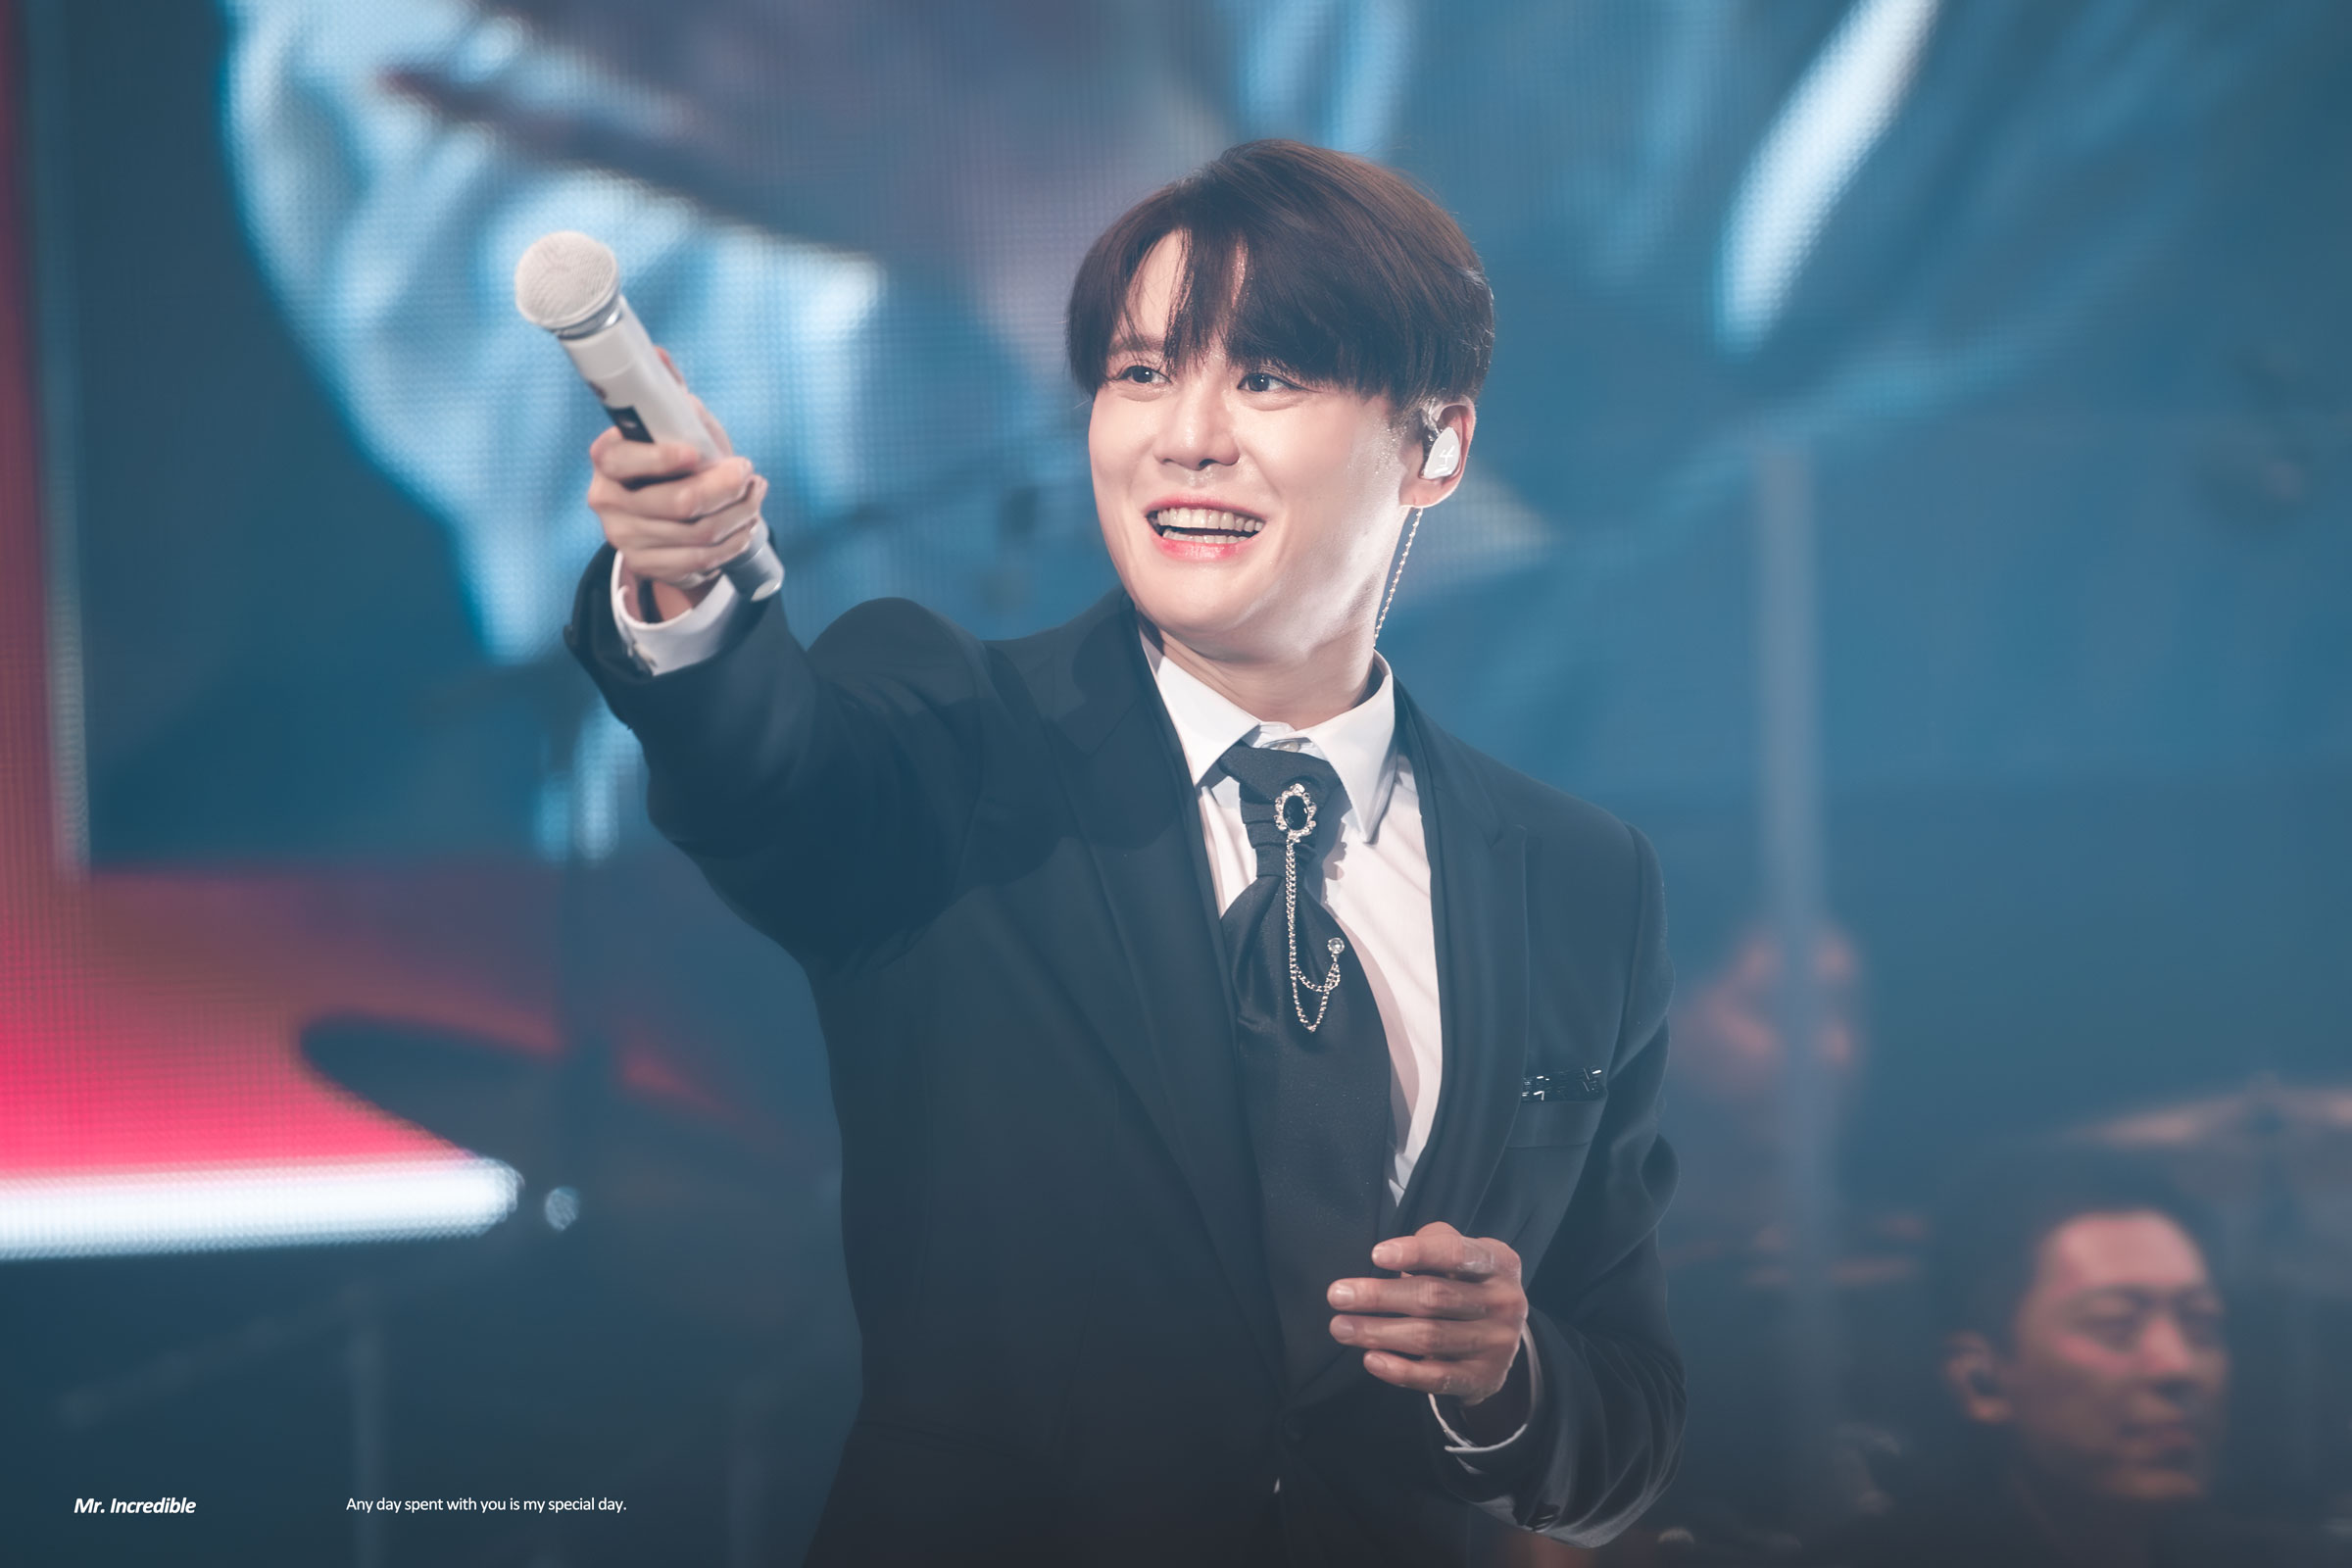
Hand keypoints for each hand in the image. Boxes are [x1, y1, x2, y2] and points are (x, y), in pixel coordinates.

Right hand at [585, 350, 767, 610]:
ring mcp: (625, 538)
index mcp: (607, 459)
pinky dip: (734, 540)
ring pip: (699, 533)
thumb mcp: (673, 426)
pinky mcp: (647, 565)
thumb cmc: (675, 462)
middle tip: (747, 471)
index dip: (661, 458)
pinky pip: (702, 559)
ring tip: (755, 494)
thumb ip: (667, 395)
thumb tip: (656, 354)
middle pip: (677, 503)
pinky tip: (746, 524)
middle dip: (725, 486)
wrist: (667, 520)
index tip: (696, 453)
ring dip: (740, 513)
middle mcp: (608, 501)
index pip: (625, 461)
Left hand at [1327, 1222, 1529, 1415]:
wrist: (1501, 1338)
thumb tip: (1390, 1257)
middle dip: (1380, 1296)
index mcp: (1500, 1263)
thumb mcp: (1462, 1256)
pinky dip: (1400, 1371)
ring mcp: (1497, 1344)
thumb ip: (1434, 1244)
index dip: (1416, 1252)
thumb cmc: (1466, 1283)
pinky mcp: (1484, 1379)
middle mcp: (1505, 1302)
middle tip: (1337, 1295)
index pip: (1456, 1253)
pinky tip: (1371, 1360)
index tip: (1375, 1255)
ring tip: (1340, 1327)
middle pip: (1434, 1297)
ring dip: (1378, 1332)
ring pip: (1429, 1337)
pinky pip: (1436, 1377)